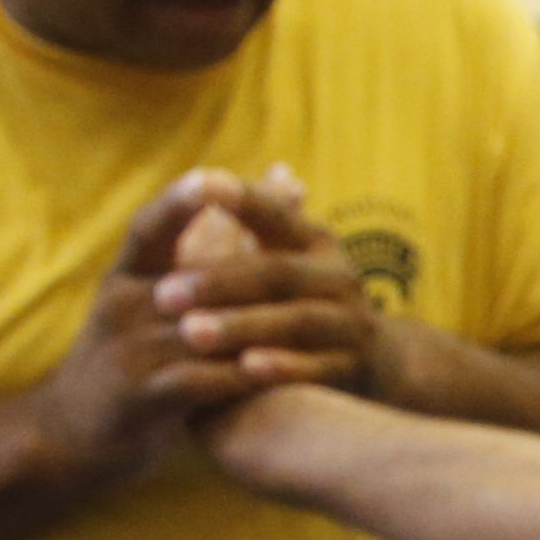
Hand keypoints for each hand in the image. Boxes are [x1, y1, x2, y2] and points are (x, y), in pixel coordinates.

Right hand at [33, 171, 280, 477]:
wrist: (73, 434)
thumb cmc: (135, 355)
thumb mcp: (160, 297)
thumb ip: (217, 242)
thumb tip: (281, 179)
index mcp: (125, 275)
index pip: (147, 228)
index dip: (179, 203)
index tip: (213, 176)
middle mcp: (120, 306)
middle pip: (188, 278)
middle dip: (245, 266)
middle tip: (300, 252)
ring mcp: (126, 352)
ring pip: (198, 329)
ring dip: (252, 324)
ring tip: (306, 316)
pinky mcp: (137, 398)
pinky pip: (195, 382)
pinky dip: (237, 376)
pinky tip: (277, 372)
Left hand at [158, 165, 392, 393]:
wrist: (376, 363)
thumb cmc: (303, 303)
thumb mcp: (286, 258)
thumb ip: (256, 223)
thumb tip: (261, 170)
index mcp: (315, 242)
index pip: (275, 213)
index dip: (242, 199)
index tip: (198, 186)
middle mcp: (340, 277)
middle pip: (278, 273)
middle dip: (218, 283)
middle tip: (162, 295)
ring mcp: (351, 324)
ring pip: (296, 320)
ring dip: (242, 325)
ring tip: (190, 333)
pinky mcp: (354, 369)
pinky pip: (317, 368)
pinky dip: (283, 367)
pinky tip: (245, 369)